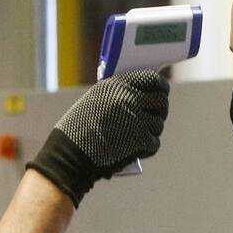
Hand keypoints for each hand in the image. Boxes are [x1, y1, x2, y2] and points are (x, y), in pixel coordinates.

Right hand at [25, 70, 169, 206]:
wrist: (69, 154)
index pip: (151, 78)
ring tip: (135, 139)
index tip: (162, 92)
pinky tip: (134, 151)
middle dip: (160, 111)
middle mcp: (129, 98)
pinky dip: (146, 149)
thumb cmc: (78, 130)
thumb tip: (145, 92)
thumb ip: (118, 95)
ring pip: (158, 124)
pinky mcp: (140, 139)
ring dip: (151, 133)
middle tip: (153, 119)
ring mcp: (136, 118)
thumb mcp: (95, 102)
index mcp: (117, 85)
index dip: (161, 86)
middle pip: (161, 101)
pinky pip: (154, 143)